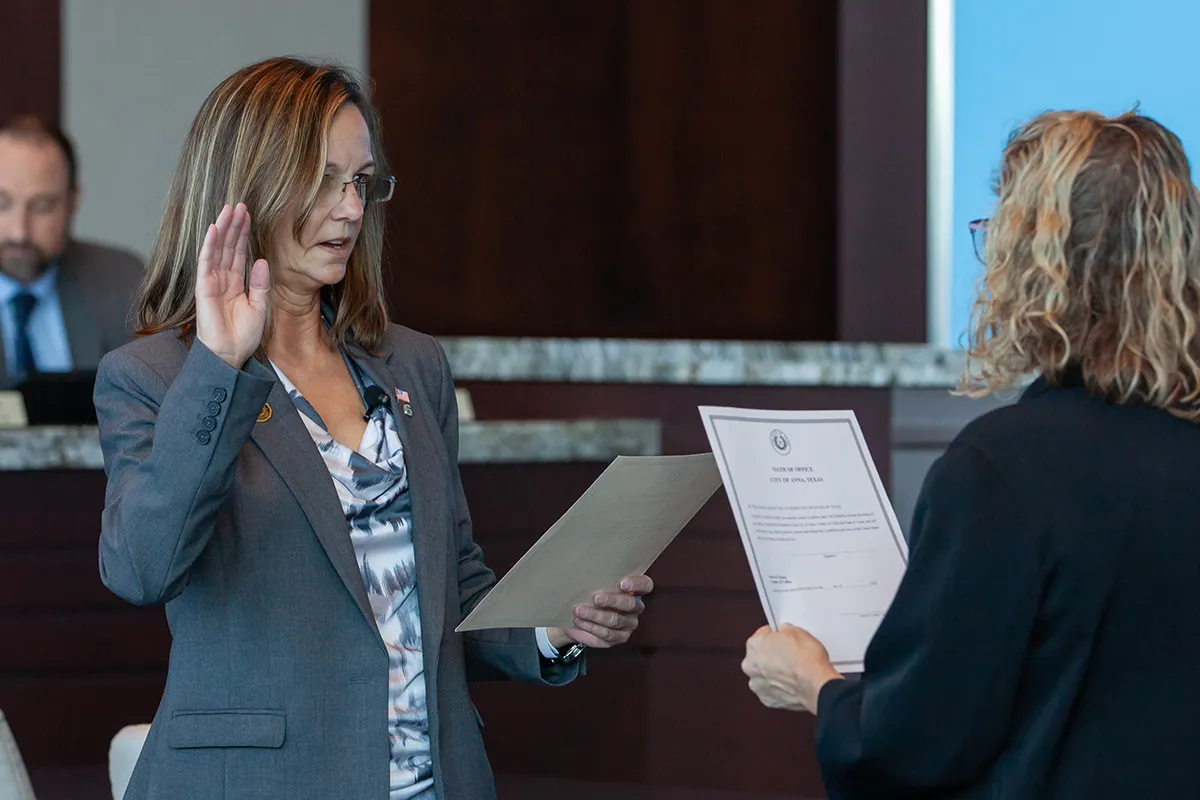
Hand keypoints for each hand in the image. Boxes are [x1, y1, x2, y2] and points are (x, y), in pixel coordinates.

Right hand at [195, 203, 269, 367]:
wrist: (230, 354)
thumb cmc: (243, 335)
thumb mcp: (260, 307)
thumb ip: (260, 284)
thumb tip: (262, 261)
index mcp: (236, 282)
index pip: (239, 252)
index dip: (243, 234)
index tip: (248, 215)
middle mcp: (222, 278)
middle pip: (227, 246)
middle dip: (233, 225)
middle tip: (239, 204)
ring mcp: (212, 281)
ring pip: (217, 249)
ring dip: (222, 229)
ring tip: (229, 210)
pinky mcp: (204, 288)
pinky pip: (206, 263)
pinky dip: (209, 245)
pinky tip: (214, 229)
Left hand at [546, 574, 652, 648]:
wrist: (579, 615)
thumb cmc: (590, 593)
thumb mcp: (596, 583)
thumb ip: (599, 577)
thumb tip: (586, 565)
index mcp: (635, 590)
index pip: (645, 585)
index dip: (637, 584)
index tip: (622, 583)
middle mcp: (635, 608)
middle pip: (629, 604)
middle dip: (612, 601)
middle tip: (596, 598)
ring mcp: (628, 624)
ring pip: (615, 621)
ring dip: (596, 616)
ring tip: (579, 611)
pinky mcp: (619, 637)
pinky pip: (607, 635)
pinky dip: (591, 628)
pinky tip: (580, 623)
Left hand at [741, 623, 843, 713]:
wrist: (815, 684)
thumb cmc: (806, 660)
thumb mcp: (797, 631)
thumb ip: (784, 630)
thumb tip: (786, 633)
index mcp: (754, 645)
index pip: (762, 635)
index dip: (775, 635)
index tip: (782, 638)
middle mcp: (750, 666)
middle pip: (759, 655)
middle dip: (771, 654)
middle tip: (789, 654)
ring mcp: (757, 684)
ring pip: (763, 675)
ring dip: (773, 672)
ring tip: (791, 671)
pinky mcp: (767, 700)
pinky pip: (770, 690)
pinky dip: (778, 687)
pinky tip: (791, 683)